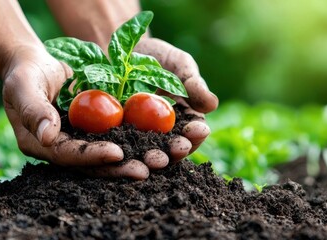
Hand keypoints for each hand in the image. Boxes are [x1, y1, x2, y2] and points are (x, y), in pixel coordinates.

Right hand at [1, 46, 151, 178]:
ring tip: (159, 161)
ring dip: (133, 158)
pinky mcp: (92, 130)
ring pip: (107, 154)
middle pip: (91, 163)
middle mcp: (61, 148)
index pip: (68, 155)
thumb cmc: (25, 73)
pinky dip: (135, 140)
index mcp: (40, 144)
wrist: (36, 65)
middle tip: (146, 170)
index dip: (92, 156)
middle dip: (119, 167)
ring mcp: (78, 139)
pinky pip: (115, 136)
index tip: (117, 153)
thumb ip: (34, 109)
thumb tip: (48, 137)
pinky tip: (157, 142)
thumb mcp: (23, 86)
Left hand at [82, 38, 218, 178]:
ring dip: (150, 157)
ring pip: (145, 151)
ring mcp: (137, 134)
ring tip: (152, 159)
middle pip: (169, 148)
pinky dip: (121, 148)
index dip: (196, 133)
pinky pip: (117, 143)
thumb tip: (212, 105)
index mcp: (182, 119)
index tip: (199, 131)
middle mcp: (161, 132)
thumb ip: (194, 83)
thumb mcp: (179, 64)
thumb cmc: (157, 56)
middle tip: (177, 150)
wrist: (120, 51)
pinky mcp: (114, 132)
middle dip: (174, 151)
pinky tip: (122, 150)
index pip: (192, 132)